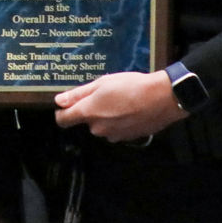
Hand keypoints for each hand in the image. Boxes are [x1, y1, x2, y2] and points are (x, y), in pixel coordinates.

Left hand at [54, 71, 185, 141]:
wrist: (162, 99)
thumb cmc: (130, 86)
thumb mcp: (102, 83)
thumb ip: (78, 94)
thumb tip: (59, 101)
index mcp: (88, 114)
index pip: (63, 121)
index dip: (62, 112)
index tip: (67, 104)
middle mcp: (98, 129)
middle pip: (86, 121)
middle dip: (92, 109)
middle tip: (105, 94)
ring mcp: (113, 136)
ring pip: (102, 125)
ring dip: (107, 115)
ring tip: (121, 99)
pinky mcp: (127, 138)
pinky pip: (116, 129)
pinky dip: (120, 121)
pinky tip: (130, 109)